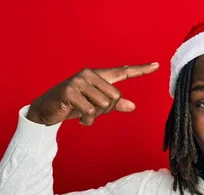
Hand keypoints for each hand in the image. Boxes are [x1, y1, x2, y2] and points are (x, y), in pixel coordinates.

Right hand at [26, 63, 159, 125]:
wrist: (46, 110)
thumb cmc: (72, 106)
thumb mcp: (95, 105)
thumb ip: (113, 105)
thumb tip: (132, 106)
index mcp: (97, 76)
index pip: (123, 72)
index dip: (140, 70)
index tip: (157, 65)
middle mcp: (89, 74)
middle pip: (114, 97)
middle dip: (105, 111)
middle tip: (91, 112)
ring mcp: (78, 81)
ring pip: (103, 104)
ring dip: (95, 116)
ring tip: (83, 114)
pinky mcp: (69, 92)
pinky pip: (89, 111)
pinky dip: (87, 121)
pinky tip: (80, 120)